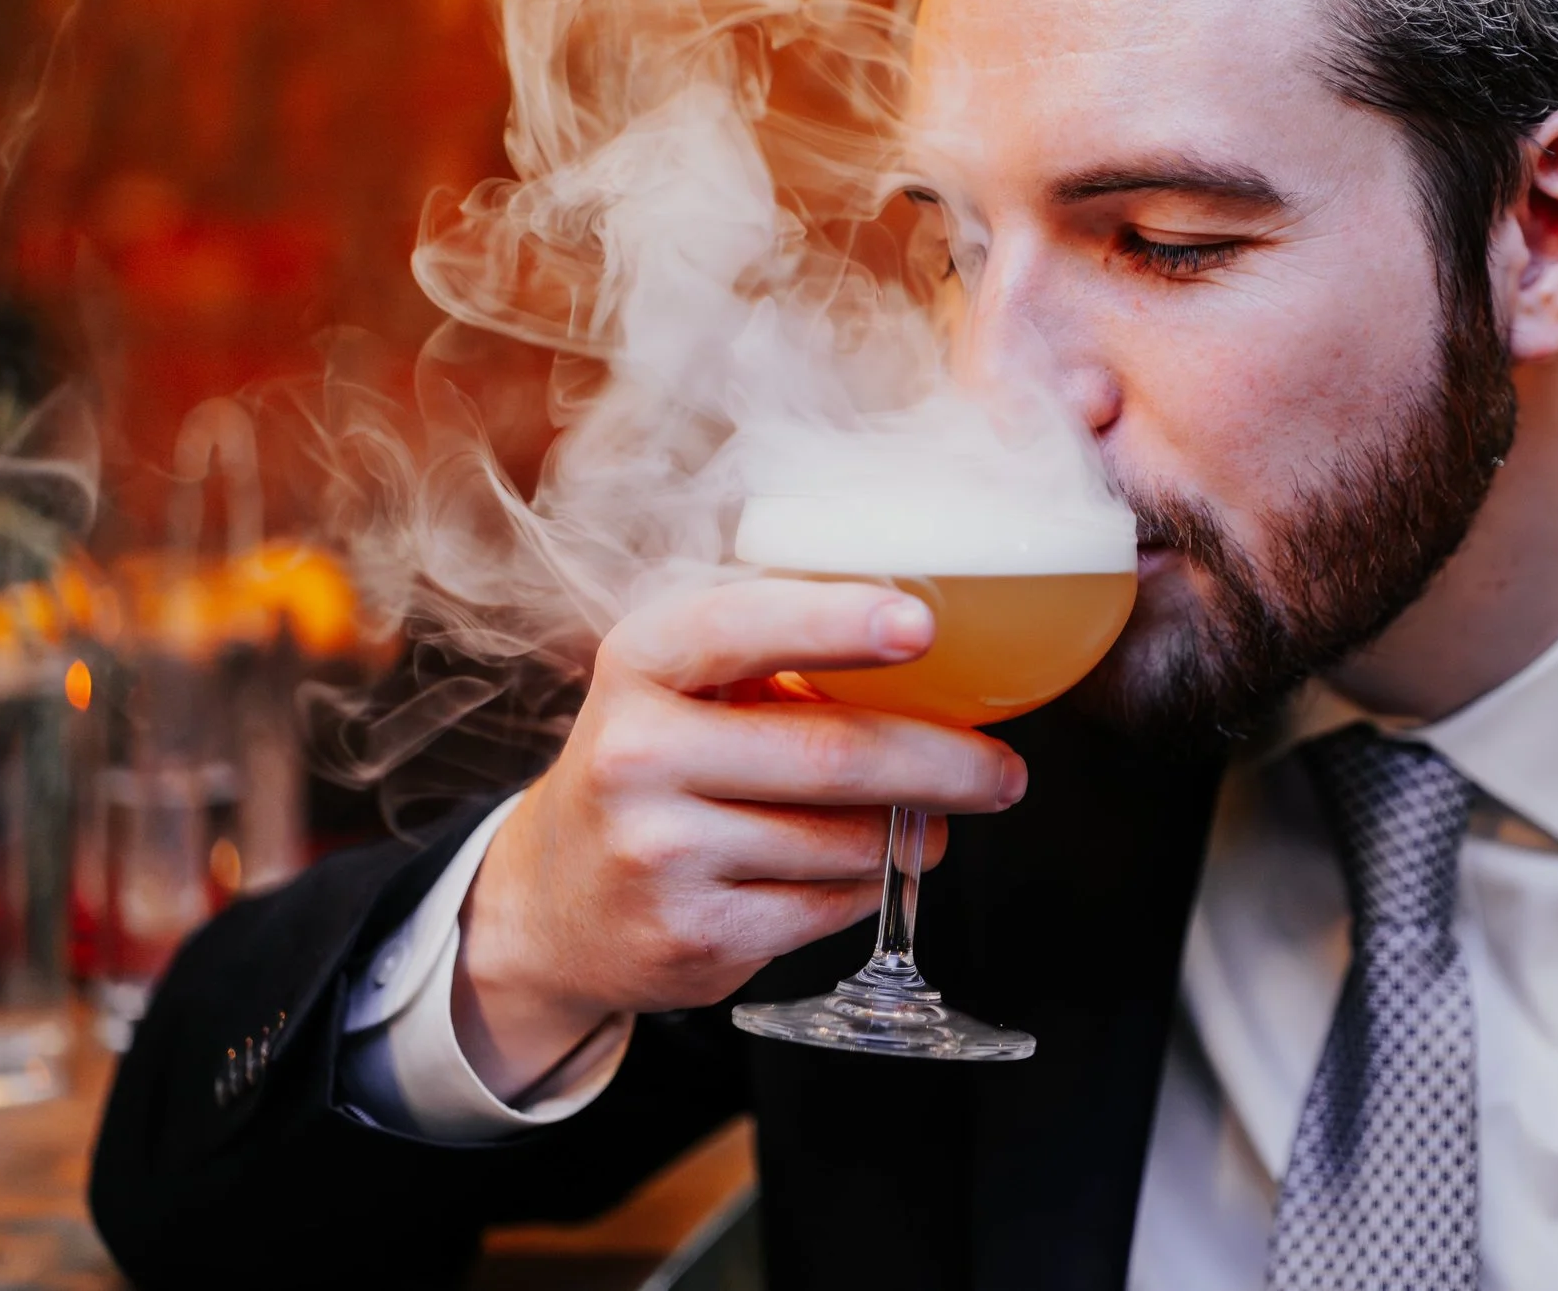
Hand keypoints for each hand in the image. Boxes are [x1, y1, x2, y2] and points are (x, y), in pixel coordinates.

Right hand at [451, 578, 1026, 1097]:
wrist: (553, 898)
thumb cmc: (655, 763)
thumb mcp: (682, 686)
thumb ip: (776, 653)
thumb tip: (934, 653)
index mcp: (641, 664)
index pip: (743, 629)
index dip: (838, 623)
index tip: (921, 624)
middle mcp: (637, 754)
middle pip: (834, 755)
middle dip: (946, 765)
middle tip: (1004, 772)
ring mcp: (659, 853)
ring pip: (846, 841)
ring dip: (910, 833)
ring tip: (921, 821)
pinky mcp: (691, 934)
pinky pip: (830, 906)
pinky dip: (869, 885)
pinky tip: (860, 868)